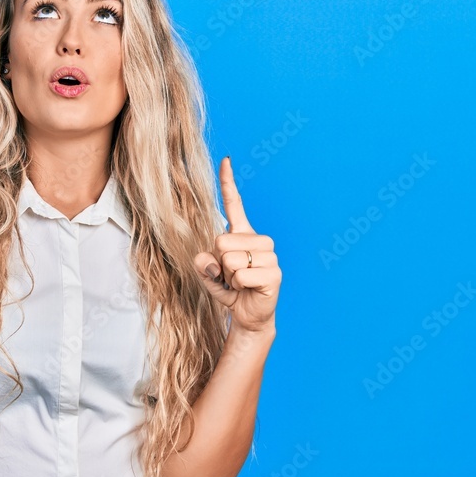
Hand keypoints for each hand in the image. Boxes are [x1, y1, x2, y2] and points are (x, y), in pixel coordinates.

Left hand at [195, 157, 280, 332]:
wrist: (248, 315)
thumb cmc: (230, 290)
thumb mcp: (208, 274)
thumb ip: (202, 264)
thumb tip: (212, 260)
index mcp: (243, 234)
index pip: (234, 204)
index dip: (228, 182)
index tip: (225, 161)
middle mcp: (259, 240)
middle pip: (221, 240)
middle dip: (218, 263)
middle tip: (231, 275)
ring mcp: (270, 255)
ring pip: (230, 258)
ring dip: (229, 276)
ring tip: (240, 283)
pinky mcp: (274, 273)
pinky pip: (241, 275)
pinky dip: (238, 287)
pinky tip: (248, 290)